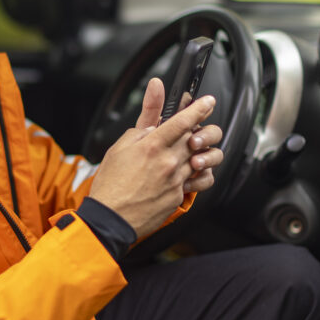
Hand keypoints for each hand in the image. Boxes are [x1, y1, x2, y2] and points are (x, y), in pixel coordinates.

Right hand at [89, 78, 223, 238]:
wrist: (111, 218)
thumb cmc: (111, 184)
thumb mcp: (119, 148)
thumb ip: (141, 129)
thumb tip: (156, 122)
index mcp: (152, 146)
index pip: (182, 121)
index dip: (198, 108)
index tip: (208, 101)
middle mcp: (168, 162)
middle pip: (196, 138)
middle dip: (202, 129)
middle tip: (197, 127)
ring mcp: (176, 180)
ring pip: (201, 159)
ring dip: (199, 152)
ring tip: (191, 152)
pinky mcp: (179, 196)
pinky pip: (198, 181)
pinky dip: (196, 174)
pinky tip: (189, 172)